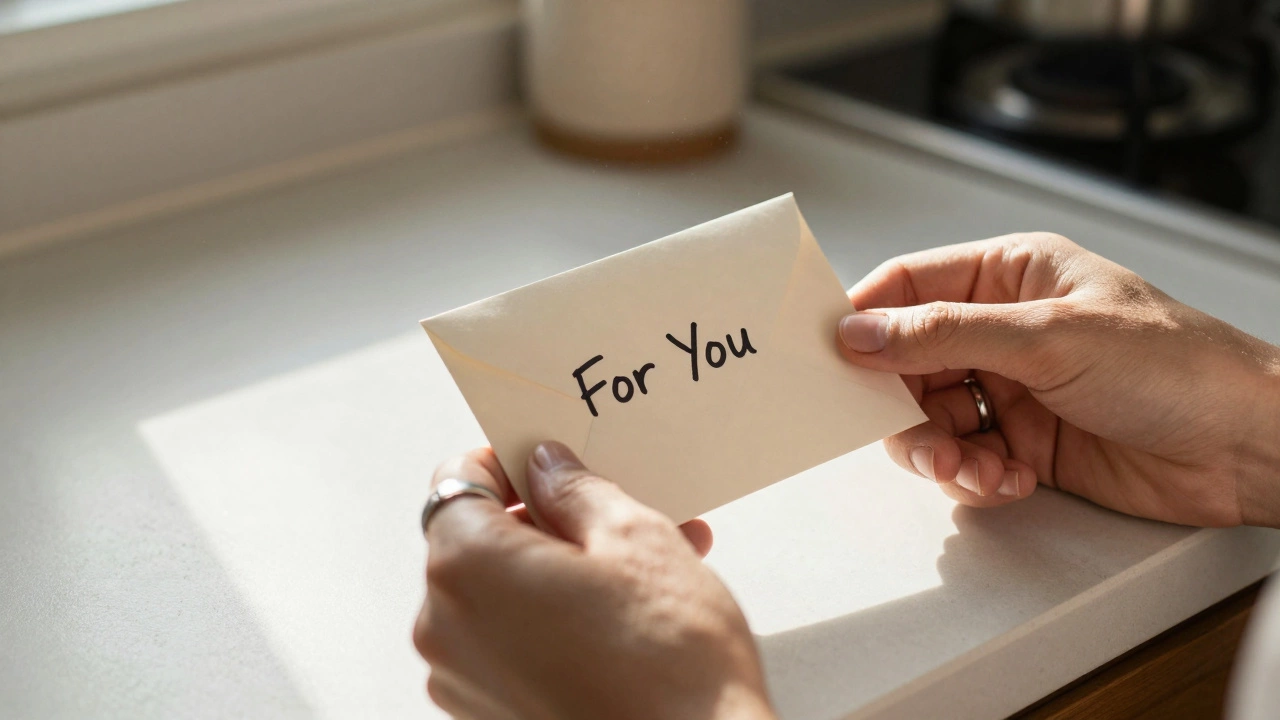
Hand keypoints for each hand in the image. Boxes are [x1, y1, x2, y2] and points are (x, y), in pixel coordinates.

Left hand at [412, 444, 774, 719]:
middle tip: (625, 511)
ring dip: (567, 571)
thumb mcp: (635, 538)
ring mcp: (464, 683)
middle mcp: (445, 627)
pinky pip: (516, 644)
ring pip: (507, 595)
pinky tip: (632, 617)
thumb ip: (576, 489)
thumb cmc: (669, 662)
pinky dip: (559, 621)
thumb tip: (546, 466)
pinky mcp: (492, 718)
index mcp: (466, 567)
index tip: (555, 459)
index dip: (509, 461)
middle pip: (484, 541)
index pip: (459, 480)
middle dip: (554, 520)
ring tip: (652, 566)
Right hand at [838, 233, 1279, 527]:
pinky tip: (1012, 478)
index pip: (909, 285)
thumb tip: (861, 331)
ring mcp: (1015, 388)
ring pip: (931, 419)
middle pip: (908, 363)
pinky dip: (977, 477)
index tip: (831, 355)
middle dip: (905, 407)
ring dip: (942, 453)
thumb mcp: (1050, 338)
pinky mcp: (1027, 443)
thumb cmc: (1180, 366)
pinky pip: (967, 460)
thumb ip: (945, 334)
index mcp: (1011, 275)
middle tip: (919, 437)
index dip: (865, 318)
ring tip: (975, 469)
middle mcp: (1005, 329)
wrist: (1252, 447)